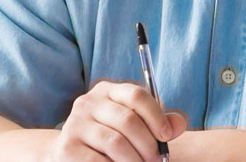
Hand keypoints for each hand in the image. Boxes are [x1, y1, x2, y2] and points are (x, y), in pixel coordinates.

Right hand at [43, 80, 188, 161]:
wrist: (73, 155)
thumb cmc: (111, 139)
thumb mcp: (135, 126)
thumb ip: (159, 124)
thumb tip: (178, 124)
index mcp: (107, 91)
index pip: (136, 95)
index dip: (156, 116)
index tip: (166, 137)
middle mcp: (88, 102)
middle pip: (128, 120)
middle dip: (148, 145)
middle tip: (156, 160)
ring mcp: (75, 124)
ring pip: (115, 143)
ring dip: (135, 161)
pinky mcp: (67, 147)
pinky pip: (99, 161)